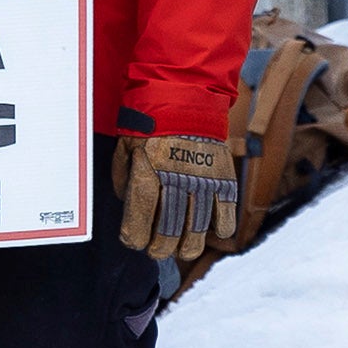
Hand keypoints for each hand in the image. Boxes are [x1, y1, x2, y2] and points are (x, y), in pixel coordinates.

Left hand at [115, 129, 241, 264]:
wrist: (185, 98)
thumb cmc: (149, 125)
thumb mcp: (124, 148)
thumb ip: (122, 180)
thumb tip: (128, 207)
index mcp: (147, 173)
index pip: (138, 223)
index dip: (134, 239)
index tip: (133, 241)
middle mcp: (175, 180)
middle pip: (167, 234)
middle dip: (158, 249)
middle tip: (156, 250)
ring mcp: (203, 181)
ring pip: (195, 233)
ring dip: (185, 248)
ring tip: (179, 249)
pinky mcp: (224, 179)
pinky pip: (225, 217)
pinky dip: (219, 231)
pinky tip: (208, 233)